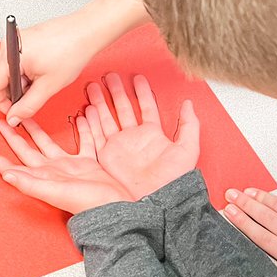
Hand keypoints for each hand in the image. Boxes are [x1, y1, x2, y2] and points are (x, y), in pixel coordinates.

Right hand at [0, 0, 148, 124]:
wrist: (86, 31)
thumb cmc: (71, 50)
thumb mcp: (48, 86)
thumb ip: (28, 106)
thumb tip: (14, 117)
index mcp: (11, 54)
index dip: (2, 103)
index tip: (14, 112)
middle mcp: (10, 44)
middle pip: (1, 77)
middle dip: (15, 93)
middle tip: (33, 98)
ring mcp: (17, 40)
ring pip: (11, 70)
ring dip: (23, 82)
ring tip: (42, 82)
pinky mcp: (25, 39)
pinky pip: (19, 60)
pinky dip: (27, 71)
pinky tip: (43, 72)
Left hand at [0, 115, 131, 213]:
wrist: (113, 208)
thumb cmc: (86, 203)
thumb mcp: (54, 191)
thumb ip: (30, 183)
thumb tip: (5, 174)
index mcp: (41, 177)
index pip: (11, 165)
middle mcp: (51, 170)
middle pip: (26, 149)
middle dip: (13, 135)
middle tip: (1, 120)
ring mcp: (68, 166)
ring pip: (47, 142)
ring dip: (36, 130)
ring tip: (27, 115)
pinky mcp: (86, 162)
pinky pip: (81, 140)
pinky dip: (79, 129)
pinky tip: (78, 117)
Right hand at [83, 74, 199, 199]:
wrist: (155, 201)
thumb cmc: (173, 180)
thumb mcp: (187, 150)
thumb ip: (189, 125)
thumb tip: (189, 103)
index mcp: (152, 135)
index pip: (146, 106)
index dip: (142, 91)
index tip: (136, 77)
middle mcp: (134, 138)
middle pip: (123, 108)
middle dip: (116, 91)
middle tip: (109, 75)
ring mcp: (119, 146)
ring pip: (107, 118)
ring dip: (100, 102)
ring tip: (93, 86)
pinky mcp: (107, 156)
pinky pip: (96, 135)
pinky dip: (91, 122)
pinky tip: (87, 109)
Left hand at [222, 188, 276, 276]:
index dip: (266, 198)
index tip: (251, 192)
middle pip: (270, 220)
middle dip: (248, 205)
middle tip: (231, 195)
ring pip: (264, 239)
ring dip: (244, 223)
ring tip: (229, 212)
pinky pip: (267, 265)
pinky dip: (251, 253)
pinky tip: (237, 245)